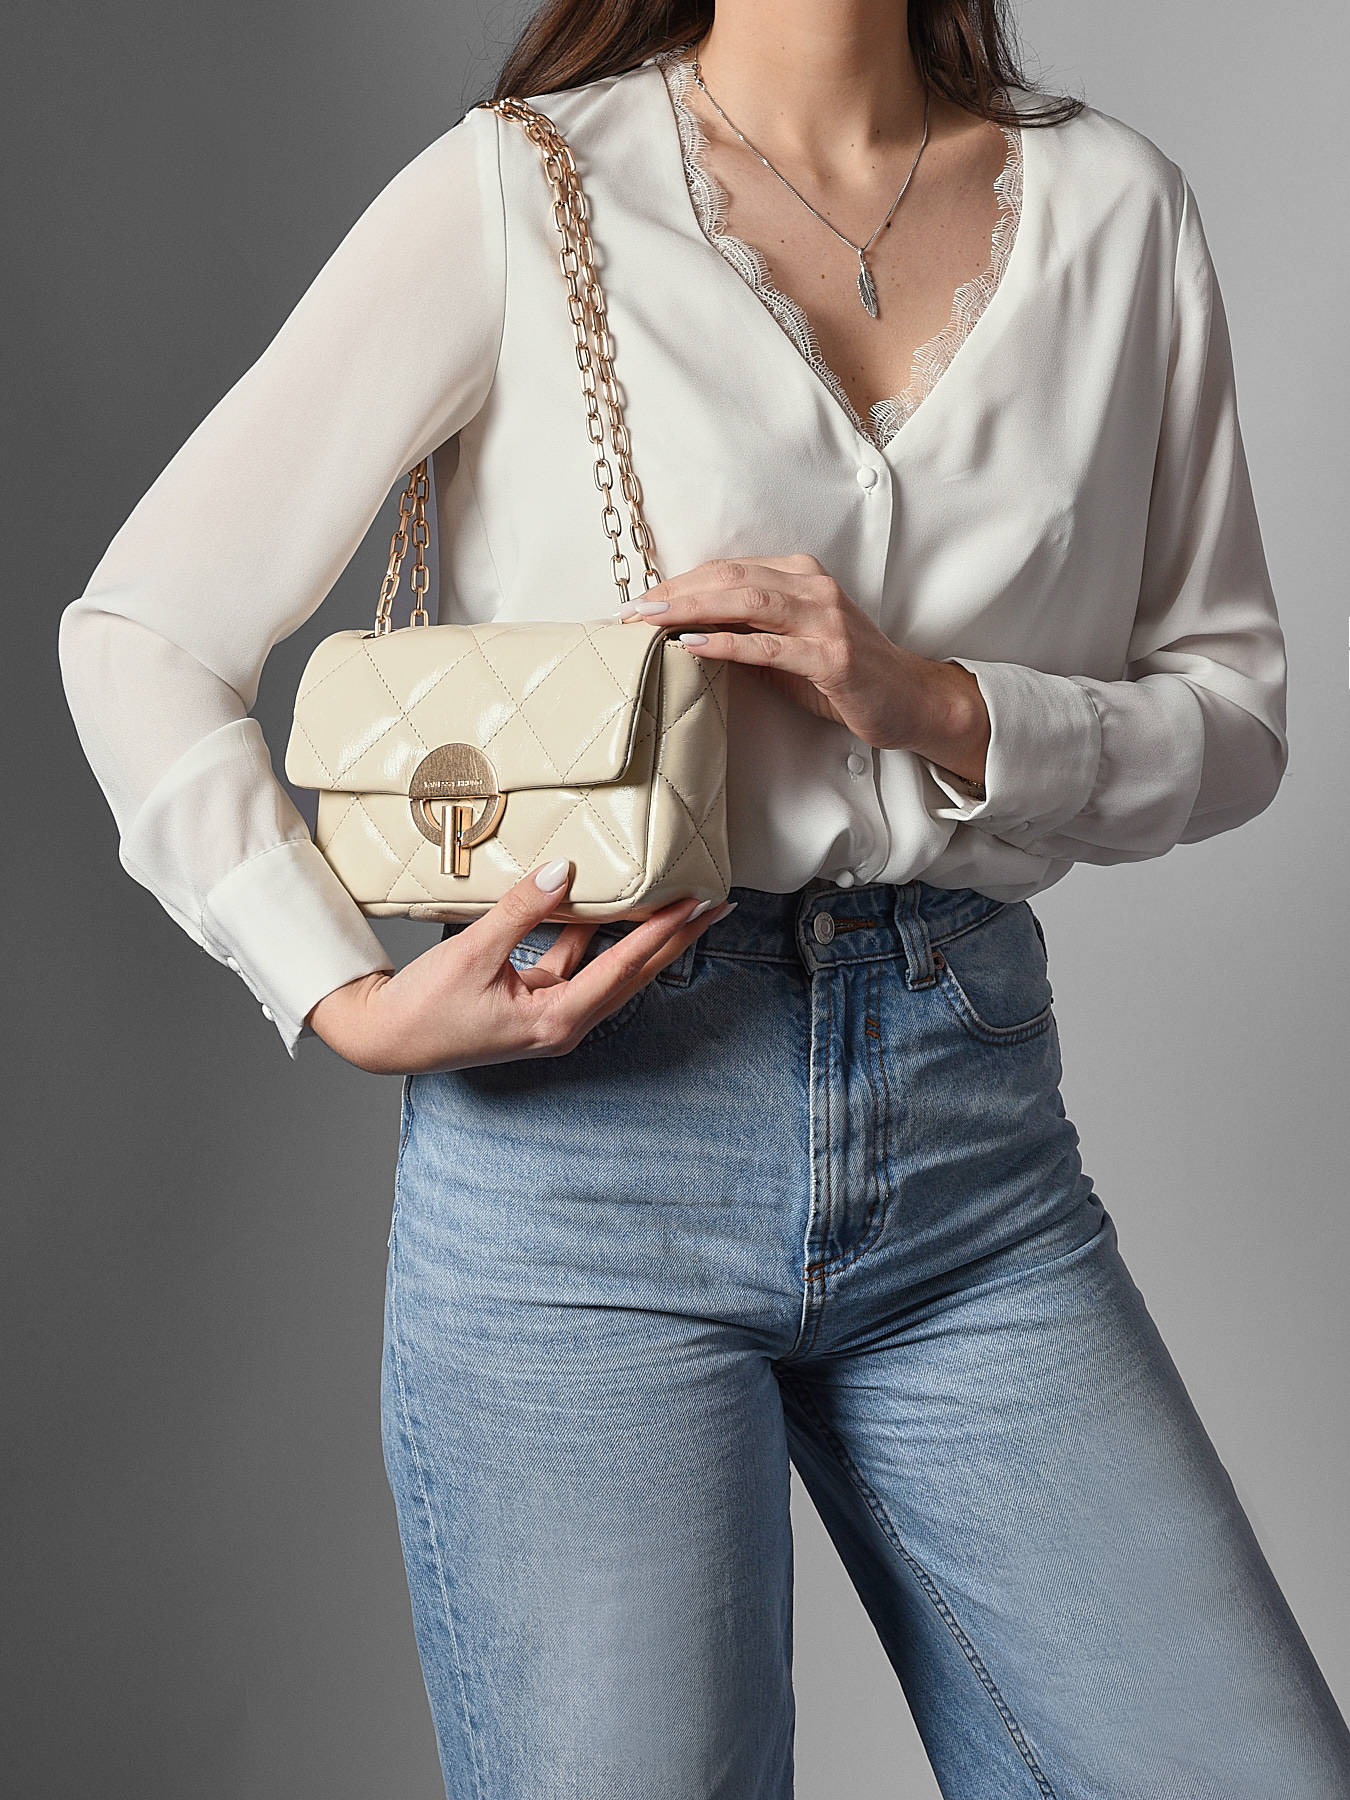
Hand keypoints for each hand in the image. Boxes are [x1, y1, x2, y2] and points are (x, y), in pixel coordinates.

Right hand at [305, 859, 732, 1075]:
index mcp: (555, 1020)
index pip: (623, 968)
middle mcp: (563, 1024)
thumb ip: (521, 911)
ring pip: (610, 970)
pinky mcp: (535, 1005)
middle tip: (716, 906)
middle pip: (633, 974)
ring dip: (643, 938)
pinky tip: (608, 908)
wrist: (384, 1039)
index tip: (697, 904)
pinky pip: (578, 966)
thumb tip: (564, 872)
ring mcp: (551, 1017)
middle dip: (676, 939)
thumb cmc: (423, 1007)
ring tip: (679, 905)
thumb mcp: (473, 954)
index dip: (663, 933)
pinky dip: (596, 938)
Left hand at [617, 554, 989, 787]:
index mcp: (800, 576)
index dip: (677, 583)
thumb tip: (685, 634)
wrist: (908, 700)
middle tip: (627, 611)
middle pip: (729, 576)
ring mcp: (825, 619)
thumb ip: (746, 633)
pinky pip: (770, 645)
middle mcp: (812, 587)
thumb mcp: (788, 647)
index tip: (637, 602)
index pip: (726, 569)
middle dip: (673, 592)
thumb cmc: (844, 675)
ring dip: (690, 610)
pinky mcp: (832, 656)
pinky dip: (726, 644)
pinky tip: (692, 646)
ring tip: (648, 623)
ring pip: (746, 600)